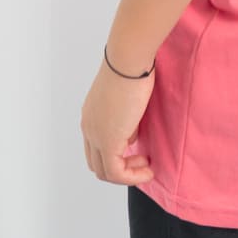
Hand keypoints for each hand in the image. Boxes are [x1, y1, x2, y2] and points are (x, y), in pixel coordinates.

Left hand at [80, 53, 156, 185]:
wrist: (128, 60)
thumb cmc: (132, 68)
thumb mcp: (128, 97)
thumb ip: (126, 117)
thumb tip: (131, 134)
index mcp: (91, 114)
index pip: (96, 147)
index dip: (117, 154)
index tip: (139, 148)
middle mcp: (88, 126)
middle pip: (97, 163)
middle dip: (121, 168)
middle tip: (142, 159)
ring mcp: (95, 134)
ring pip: (103, 171)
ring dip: (127, 174)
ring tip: (146, 165)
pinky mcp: (107, 140)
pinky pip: (115, 172)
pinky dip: (132, 177)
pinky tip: (148, 168)